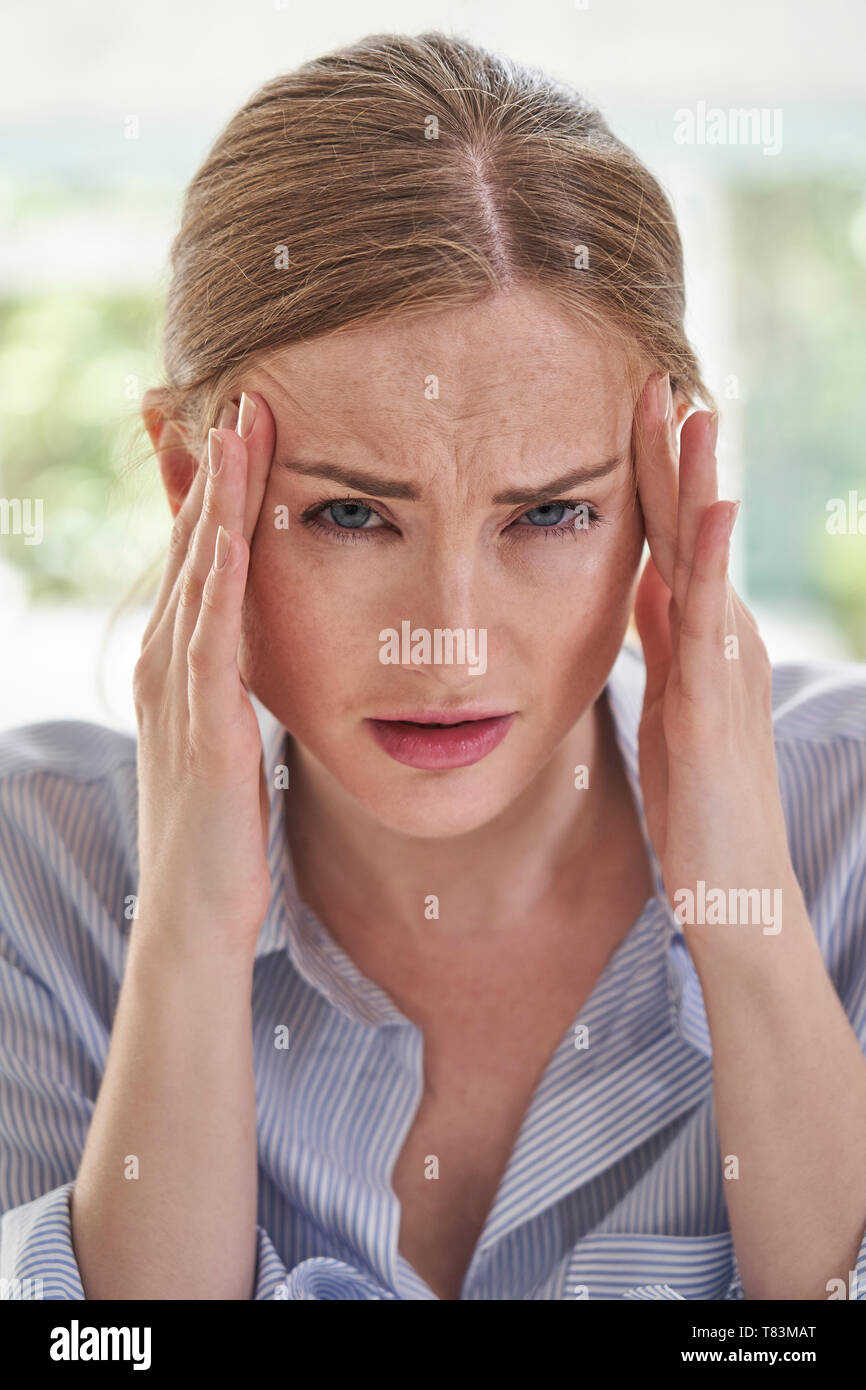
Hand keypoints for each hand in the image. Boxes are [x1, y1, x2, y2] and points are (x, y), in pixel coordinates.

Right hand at [133, 391, 276, 959]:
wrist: (192, 912)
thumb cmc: (219, 831)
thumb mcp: (228, 741)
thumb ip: (237, 690)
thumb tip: (263, 658)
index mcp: (179, 665)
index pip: (199, 558)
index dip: (215, 490)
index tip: (240, 427)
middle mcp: (167, 664)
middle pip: (194, 547)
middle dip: (214, 469)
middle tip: (237, 391)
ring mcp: (177, 692)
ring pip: (200, 575)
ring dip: (221, 499)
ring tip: (240, 428)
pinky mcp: (202, 726)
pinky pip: (212, 638)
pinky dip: (222, 578)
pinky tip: (238, 531)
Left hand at [631, 373, 799, 944]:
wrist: (733, 884)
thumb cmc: (699, 796)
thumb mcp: (671, 698)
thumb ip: (662, 637)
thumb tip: (643, 577)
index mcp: (701, 633)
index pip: (673, 537)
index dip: (655, 475)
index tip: (637, 410)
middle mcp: (722, 634)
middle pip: (690, 528)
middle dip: (674, 454)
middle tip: (657, 378)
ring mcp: (725, 663)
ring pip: (705, 557)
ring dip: (697, 481)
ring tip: (690, 410)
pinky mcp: (717, 701)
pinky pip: (710, 619)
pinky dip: (712, 559)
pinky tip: (712, 508)